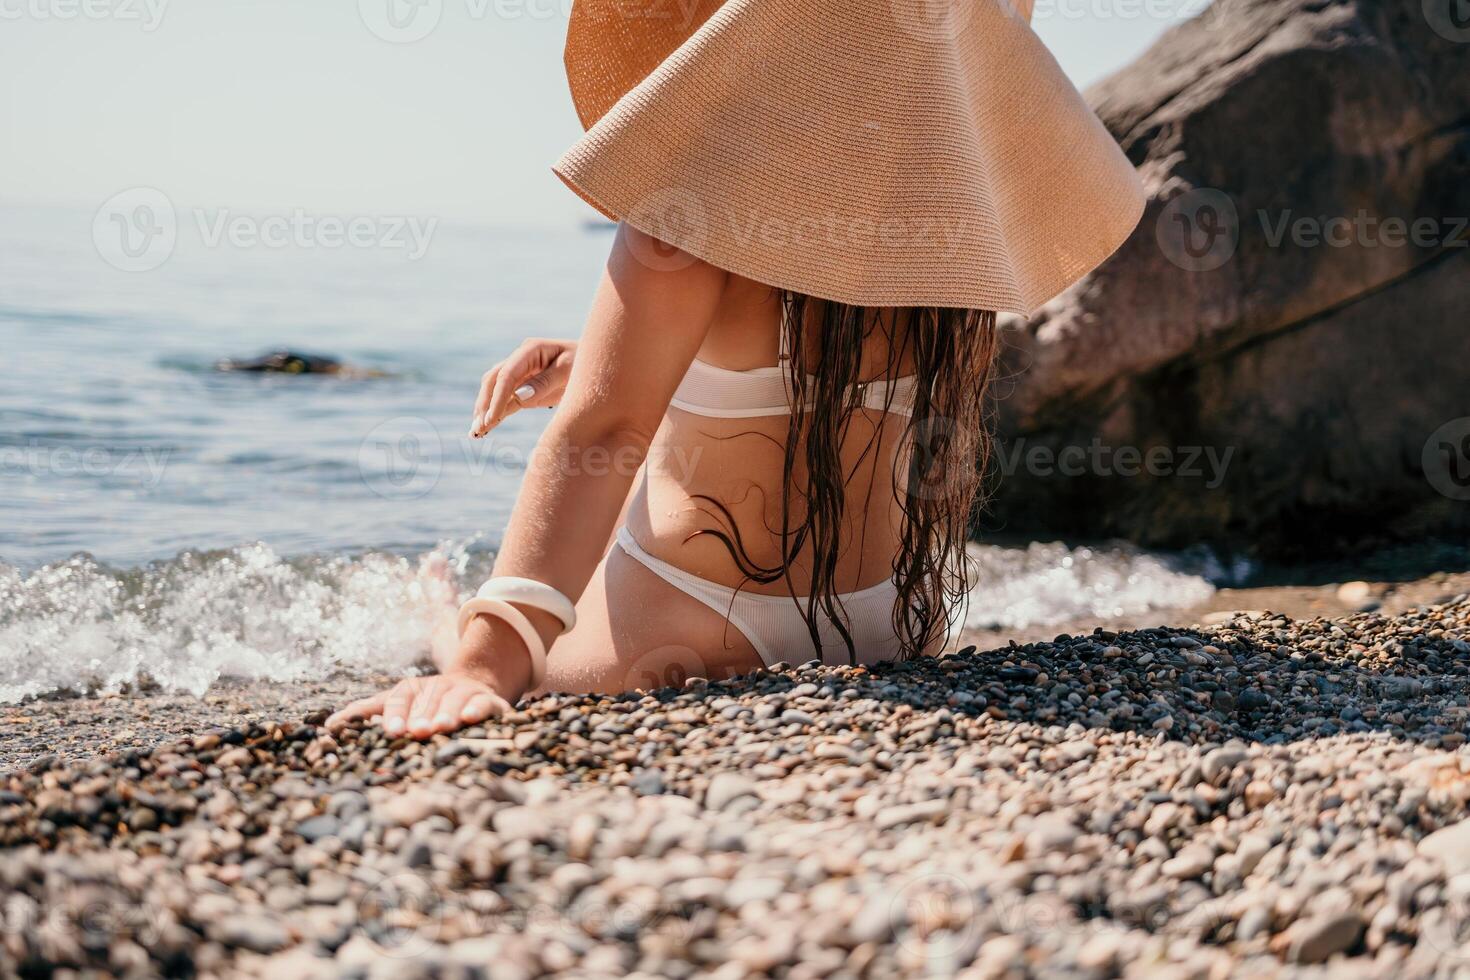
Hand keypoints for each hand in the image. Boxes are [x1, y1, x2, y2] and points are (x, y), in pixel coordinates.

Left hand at [325, 671, 511, 738]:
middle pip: (429, 701)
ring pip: (455, 701)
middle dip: (422, 717)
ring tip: (441, 727)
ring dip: (447, 713)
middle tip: (416, 732)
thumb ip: (365, 712)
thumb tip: (329, 725)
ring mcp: (464, 692)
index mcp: (413, 688)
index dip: (396, 713)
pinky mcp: (489, 701)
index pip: (399, 697)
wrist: (471, 687)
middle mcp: (439, 687)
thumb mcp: (396, 703)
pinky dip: (478, 709)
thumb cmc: (424, 705)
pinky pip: (485, 703)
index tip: (391, 731)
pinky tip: (471, 718)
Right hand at [470, 338, 576, 436]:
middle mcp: (521, 359)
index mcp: (531, 350)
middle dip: (485, 404)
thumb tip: (519, 396)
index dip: (497, 397)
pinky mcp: (524, 387)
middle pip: (494, 380)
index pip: (507, 374)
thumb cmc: (586, 364)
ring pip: (495, 390)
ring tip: (476, 433)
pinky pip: (506, 401)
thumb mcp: (570, 371)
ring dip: (485, 411)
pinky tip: (484, 429)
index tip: (491, 418)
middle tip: (480, 428)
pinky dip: (495, 414)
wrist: (598, 365)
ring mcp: (521, 373)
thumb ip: (546, 382)